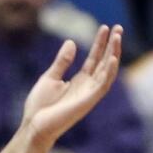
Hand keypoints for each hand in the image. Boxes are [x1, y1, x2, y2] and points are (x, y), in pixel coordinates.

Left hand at [22, 24, 121, 148]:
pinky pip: (103, 85)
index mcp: (79, 80)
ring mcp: (89, 93)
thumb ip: (62, 61)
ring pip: (108, 71)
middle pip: (104, 62)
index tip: (104, 28)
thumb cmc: (40, 105)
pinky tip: (113, 59)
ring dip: (114, 54)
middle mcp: (88, 86)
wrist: (34, 125)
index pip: (94, 59)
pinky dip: (109, 72)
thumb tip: (71, 41)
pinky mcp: (88, 101)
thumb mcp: (50, 77)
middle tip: (118, 27)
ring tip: (117, 37)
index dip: (100, 44)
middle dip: (112, 45)